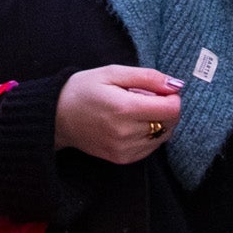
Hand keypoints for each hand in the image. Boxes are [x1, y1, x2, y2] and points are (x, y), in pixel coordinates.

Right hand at [55, 65, 183, 164]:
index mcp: (125, 109)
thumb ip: (147, 77)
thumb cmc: (83, 90)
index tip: (160, 89)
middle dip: (165, 108)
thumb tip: (176, 85)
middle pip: (170, 123)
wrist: (56, 117)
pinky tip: (132, 124)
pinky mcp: (123, 159)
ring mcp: (125, 149)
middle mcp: (127, 133)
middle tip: (144, 97)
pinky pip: (151, 147)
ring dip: (158, 122)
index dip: (172, 96)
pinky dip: (150, 134)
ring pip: (163, 136)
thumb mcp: (112, 73)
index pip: (172, 109)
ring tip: (135, 110)